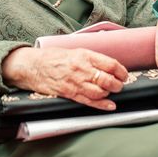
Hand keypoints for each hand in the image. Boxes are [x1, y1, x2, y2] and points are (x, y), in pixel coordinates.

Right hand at [2, 47, 127, 110]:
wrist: (33, 66)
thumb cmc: (53, 57)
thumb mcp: (74, 50)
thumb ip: (91, 57)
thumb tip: (108, 64)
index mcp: (84, 55)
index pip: (110, 64)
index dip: (121, 71)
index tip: (124, 74)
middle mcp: (82, 69)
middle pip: (108, 80)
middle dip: (118, 84)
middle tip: (120, 85)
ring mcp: (76, 82)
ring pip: (100, 92)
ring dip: (110, 94)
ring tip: (113, 92)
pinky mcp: (69, 94)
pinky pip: (89, 101)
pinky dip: (102, 105)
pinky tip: (110, 105)